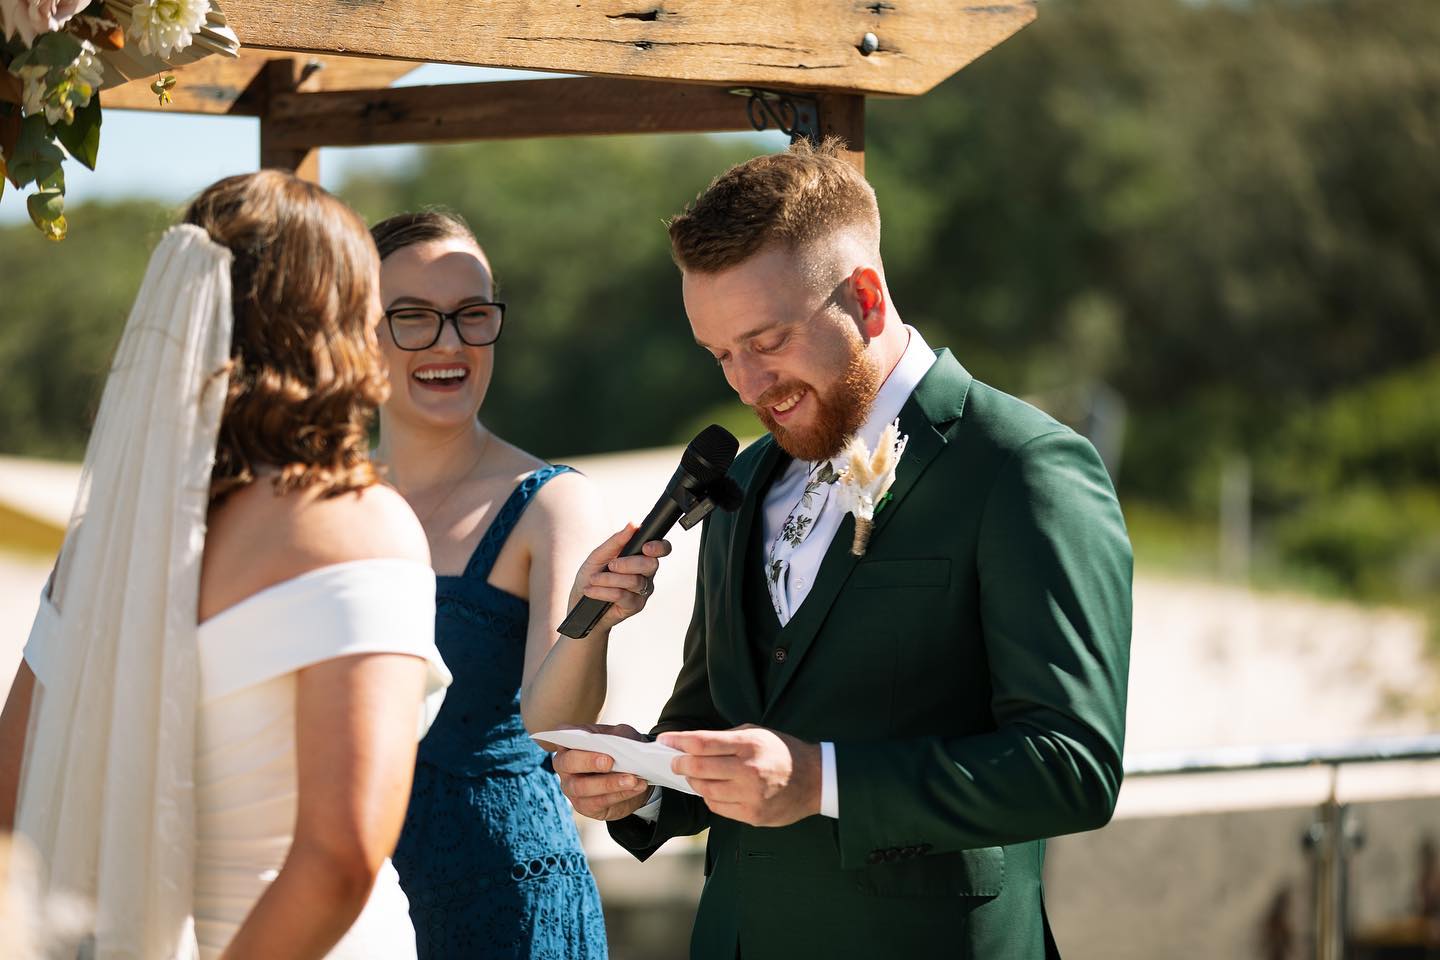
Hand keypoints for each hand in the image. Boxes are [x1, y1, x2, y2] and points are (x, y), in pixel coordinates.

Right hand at [552, 723, 654, 820]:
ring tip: (632, 779)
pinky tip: (636, 787)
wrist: (631, 776)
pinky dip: (620, 794)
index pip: (561, 734)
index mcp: (570, 741)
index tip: (587, 737)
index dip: (569, 735)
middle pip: (568, 763)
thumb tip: (621, 742)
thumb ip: (618, 736)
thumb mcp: (621, 736)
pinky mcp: (584, 805)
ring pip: (583, 787)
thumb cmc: (619, 750)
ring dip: (610, 783)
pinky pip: (599, 802)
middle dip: (589, 762)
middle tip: (610, 762)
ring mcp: (571, 787)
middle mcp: (564, 765)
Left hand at [567, 525, 671, 632]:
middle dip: (628, 563)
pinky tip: (592, 591)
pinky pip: (623, 595)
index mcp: (641, 557)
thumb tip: (633, 525)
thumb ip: (617, 541)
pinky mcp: (635, 606)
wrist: (580, 600)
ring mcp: (643, 591)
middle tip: (610, 565)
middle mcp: (646, 574)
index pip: (662, 549)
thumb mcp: (599, 555)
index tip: (645, 547)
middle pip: (651, 565)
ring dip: (608, 579)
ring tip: (593, 580)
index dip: (659, 547)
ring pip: (634, 581)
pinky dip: (603, 591)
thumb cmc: (591, 575)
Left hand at [660, 725, 820, 827]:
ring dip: (695, 782)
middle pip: (698, 768)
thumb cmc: (782, 752)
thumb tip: (692, 744)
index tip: (665, 741)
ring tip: (697, 776)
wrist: (815, 780)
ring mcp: (750, 796)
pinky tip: (716, 790)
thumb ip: (726, 739)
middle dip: (680, 764)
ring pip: (705, 790)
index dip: (678, 742)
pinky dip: (711, 797)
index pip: (702, 743)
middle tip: (675, 762)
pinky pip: (718, 807)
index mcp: (749, 745)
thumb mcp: (757, 734)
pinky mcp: (753, 815)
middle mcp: (748, 770)